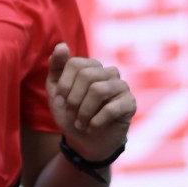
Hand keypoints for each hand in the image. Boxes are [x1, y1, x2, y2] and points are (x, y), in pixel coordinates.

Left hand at [47, 44, 135, 162]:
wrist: (85, 141)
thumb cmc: (71, 113)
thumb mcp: (57, 91)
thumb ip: (57, 68)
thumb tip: (61, 45)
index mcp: (91, 67)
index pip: (75, 64)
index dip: (64, 85)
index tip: (60, 102)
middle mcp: (108, 72)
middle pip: (87, 76)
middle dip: (73, 99)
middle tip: (71, 114)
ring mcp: (121, 87)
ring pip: (98, 90)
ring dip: (84, 112)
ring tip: (80, 123)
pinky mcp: (130, 104)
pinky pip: (112, 108)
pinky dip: (96, 122)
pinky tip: (91, 128)